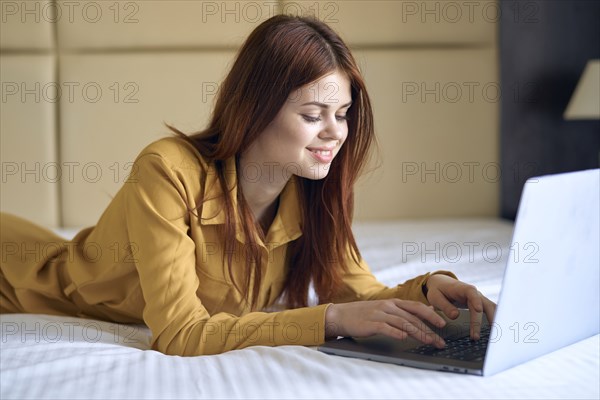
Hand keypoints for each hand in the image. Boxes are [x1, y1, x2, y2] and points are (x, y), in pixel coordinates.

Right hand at [324, 299, 446, 347]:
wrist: (341, 315)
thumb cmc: (364, 314)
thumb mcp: (385, 309)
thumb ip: (404, 311)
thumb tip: (428, 311)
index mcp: (393, 303)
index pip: (416, 307)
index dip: (431, 315)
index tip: (443, 324)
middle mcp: (388, 306)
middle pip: (412, 318)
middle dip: (428, 329)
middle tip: (439, 340)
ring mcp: (379, 314)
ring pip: (403, 323)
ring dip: (417, 333)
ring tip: (428, 342)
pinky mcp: (370, 323)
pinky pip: (385, 327)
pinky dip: (395, 332)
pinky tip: (403, 338)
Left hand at [424, 274, 495, 339]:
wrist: (441, 284)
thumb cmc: (438, 290)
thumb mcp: (436, 297)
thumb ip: (445, 306)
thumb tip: (455, 316)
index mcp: (462, 288)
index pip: (472, 292)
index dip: (476, 300)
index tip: (478, 309)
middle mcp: (474, 293)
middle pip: (484, 305)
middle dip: (482, 320)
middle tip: (476, 336)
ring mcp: (479, 299)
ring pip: (491, 308)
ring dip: (493, 321)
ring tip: (492, 337)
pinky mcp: (481, 304)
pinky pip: (490, 312)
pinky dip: (494, 320)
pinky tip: (495, 332)